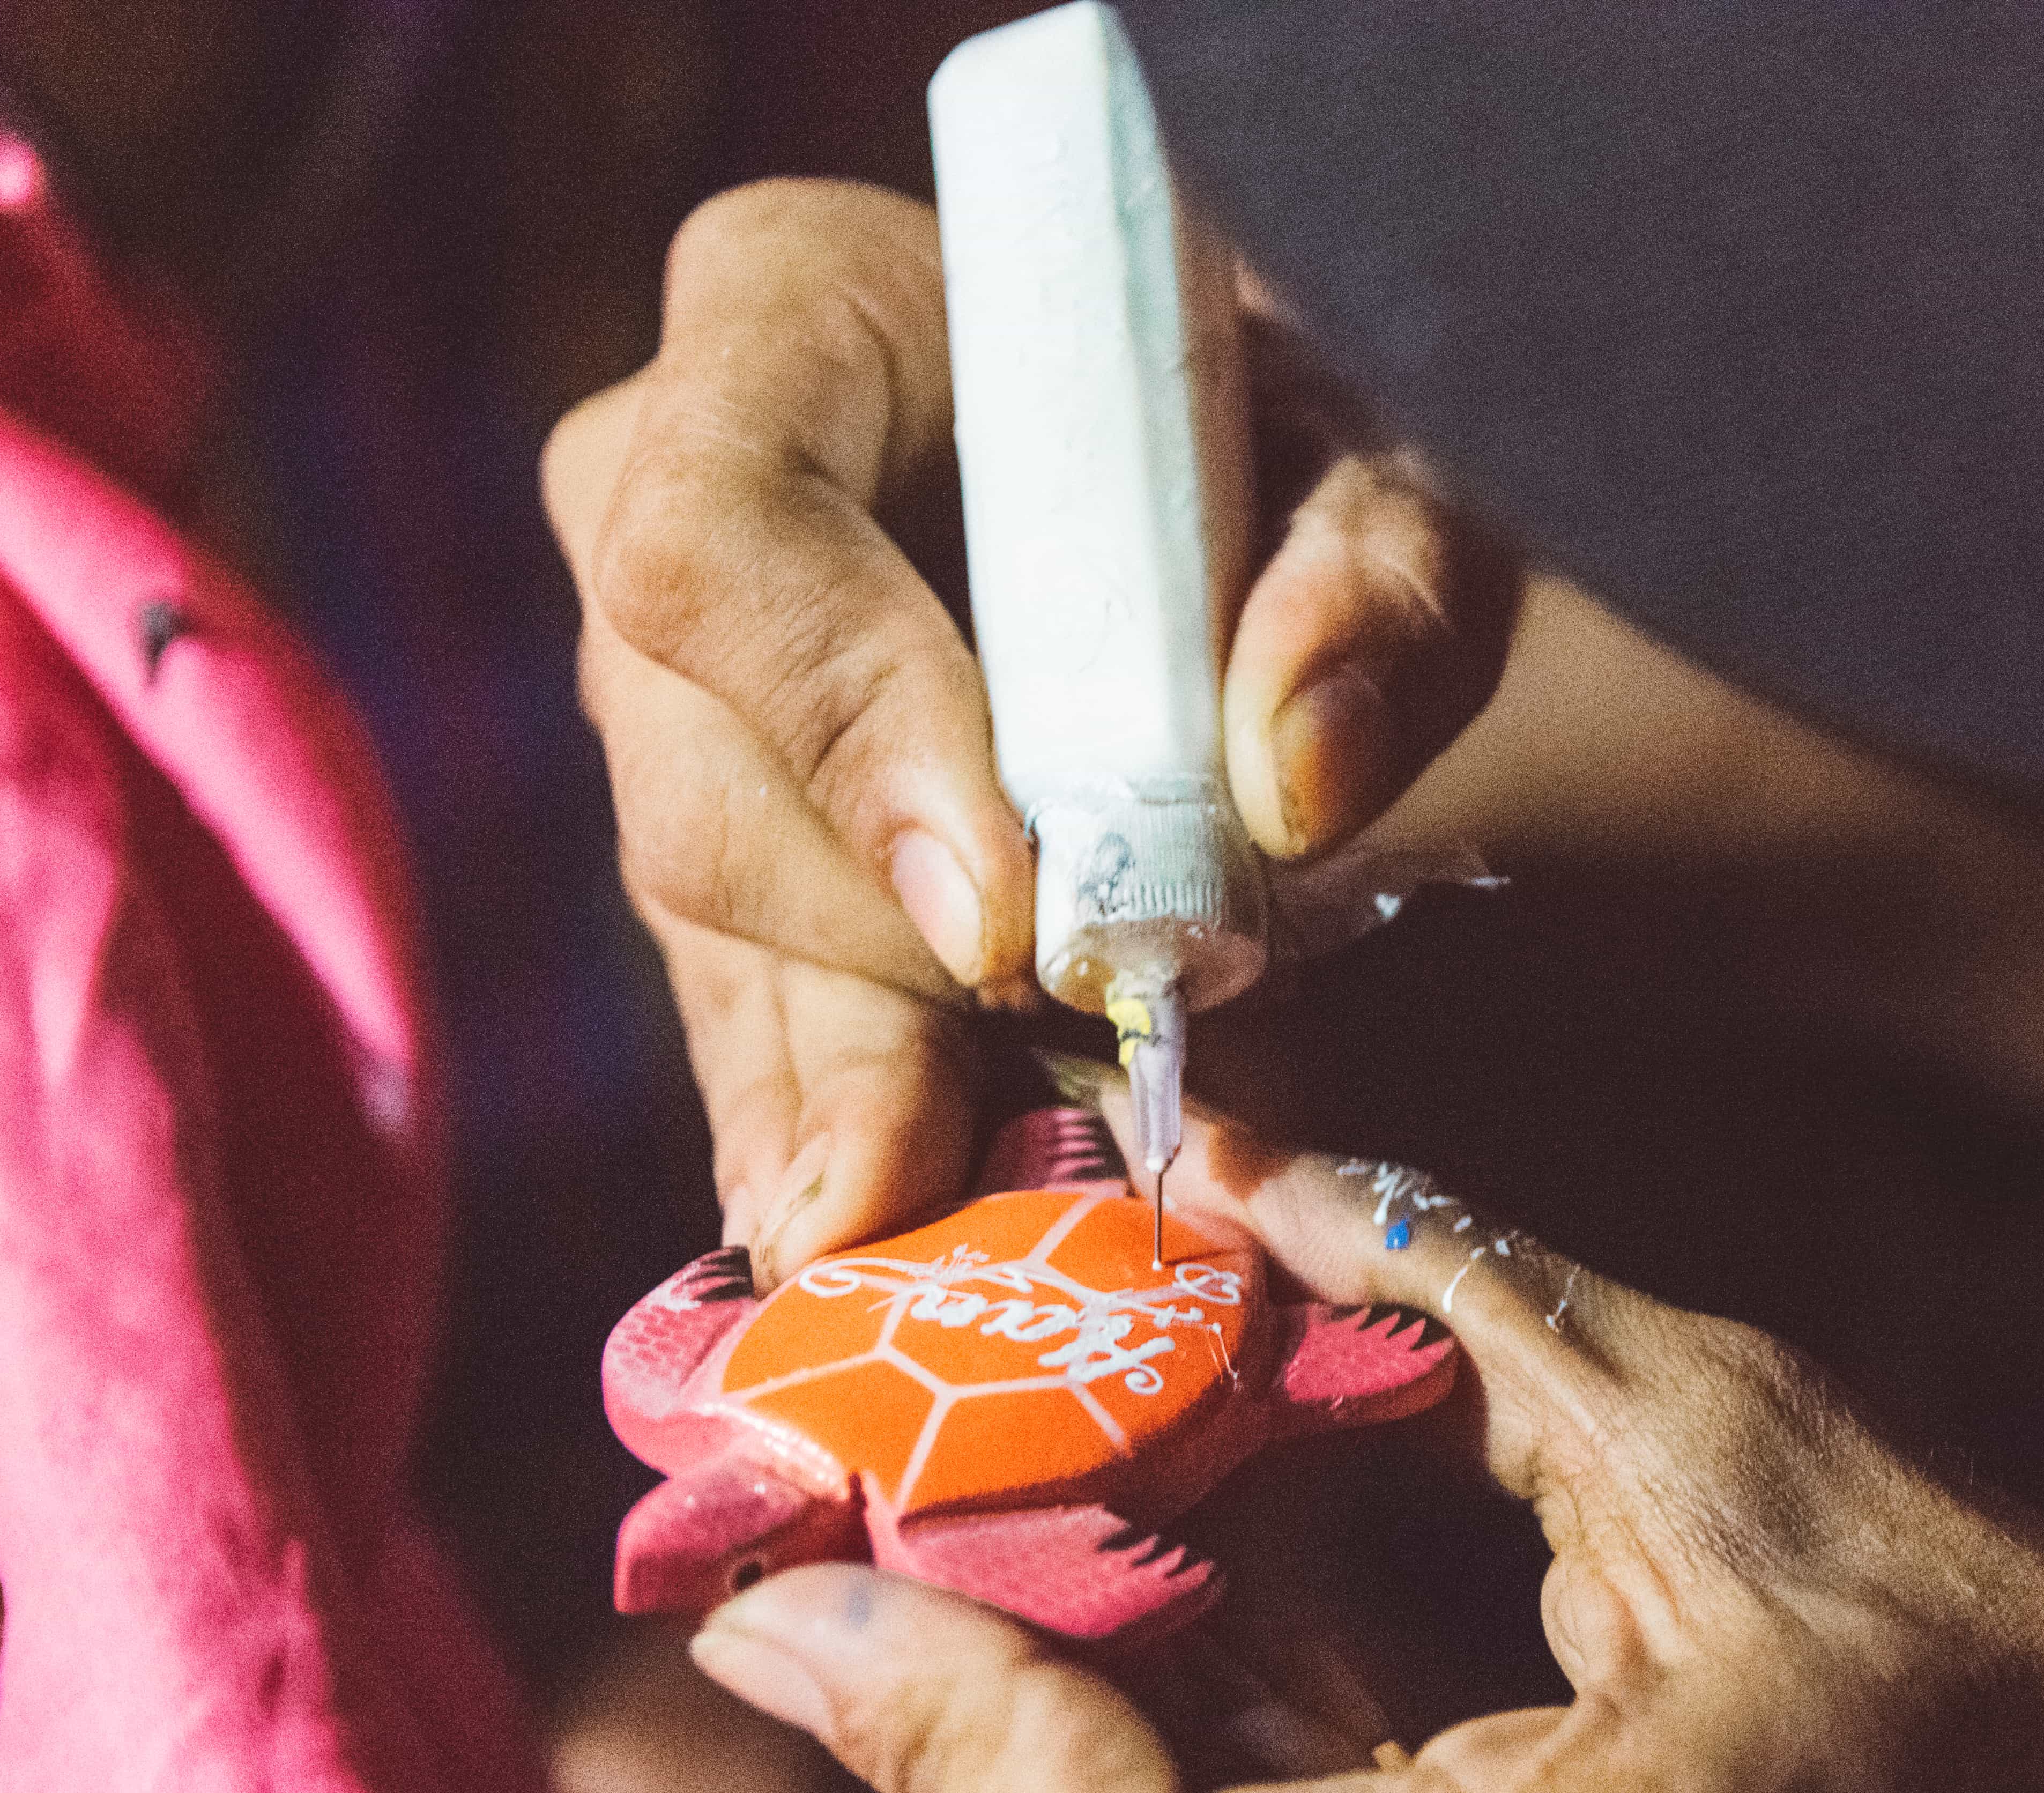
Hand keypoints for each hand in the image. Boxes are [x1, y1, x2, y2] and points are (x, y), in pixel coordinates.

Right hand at [541, 179, 1518, 1277]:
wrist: (1197, 472)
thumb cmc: (1268, 438)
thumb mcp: (1377, 465)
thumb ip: (1372, 586)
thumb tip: (1294, 780)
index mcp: (789, 317)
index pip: (723, 535)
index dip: (847, 738)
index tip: (1002, 909)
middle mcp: (667, 491)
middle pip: (700, 771)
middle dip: (868, 960)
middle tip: (1029, 1087)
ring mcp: (667, 680)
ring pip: (708, 911)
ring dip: (844, 1072)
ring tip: (927, 1223)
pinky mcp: (718, 828)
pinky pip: (739, 989)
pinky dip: (823, 1109)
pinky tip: (864, 1223)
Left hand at [676, 1098, 2043, 1792]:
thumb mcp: (1766, 1471)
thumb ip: (1476, 1318)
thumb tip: (1252, 1169)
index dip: (949, 1743)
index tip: (797, 1586)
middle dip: (948, 1695)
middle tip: (807, 1494)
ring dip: (1057, 1717)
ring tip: (976, 1492)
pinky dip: (1190, 1770)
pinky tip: (1175, 1591)